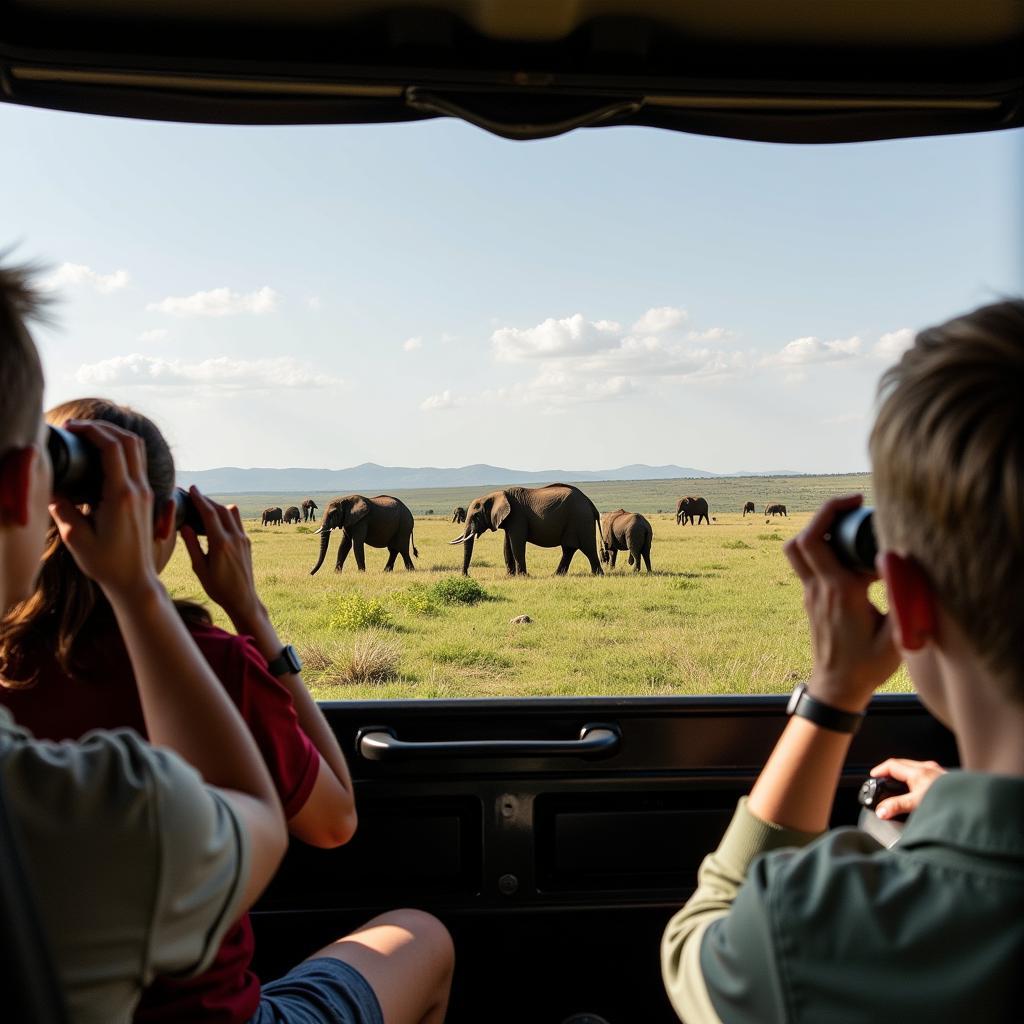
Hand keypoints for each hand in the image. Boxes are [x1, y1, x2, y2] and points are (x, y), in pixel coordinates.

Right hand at [49, 420, 160, 602]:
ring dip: (115, 435)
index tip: (72, 428)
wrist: (134, 579)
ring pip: (137, 449)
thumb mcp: (76, 537)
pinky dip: (122, 449)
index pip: (112, 448)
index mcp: (122, 495)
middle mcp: (138, 490)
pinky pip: (138, 462)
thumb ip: (62, 508)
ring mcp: (146, 492)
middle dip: (103, 427)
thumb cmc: (105, 562)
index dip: (92, 431)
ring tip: (89, 434)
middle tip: (78, 427)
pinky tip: (103, 453)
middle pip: (128, 441)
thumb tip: (50, 487)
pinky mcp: (146, 497)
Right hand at [180, 488, 263, 629]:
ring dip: (218, 505)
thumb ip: (192, 545)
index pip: (209, 514)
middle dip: (207, 500)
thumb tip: (184, 525)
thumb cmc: (217, 588)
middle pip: (221, 509)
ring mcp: (243, 539)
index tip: (191, 489)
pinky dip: (226, 514)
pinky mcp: (247, 542)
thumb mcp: (199, 568)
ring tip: (204, 505)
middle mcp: (235, 538)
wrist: (243, 599)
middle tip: (194, 494)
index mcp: (221, 544)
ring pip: (231, 513)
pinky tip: (217, 518)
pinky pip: (237, 521)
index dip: (200, 499)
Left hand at [784, 494, 899, 711]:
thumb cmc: (868, 664)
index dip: (837, 514)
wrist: (838, 687)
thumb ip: (903, 601)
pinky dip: (821, 550)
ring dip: (815, 531)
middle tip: (851, 506)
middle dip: (822, 513)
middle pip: (802, 538)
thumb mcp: (897, 637)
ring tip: (845, 525)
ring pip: (796, 551)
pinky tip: (848, 554)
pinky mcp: (812, 600)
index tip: (861, 503)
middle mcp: (819, 588)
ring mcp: (811, 594)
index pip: (821, 539)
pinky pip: (806, 565)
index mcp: (839, 590)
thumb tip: (901, 562)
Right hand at [870, 758, 945, 818]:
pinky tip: (922, 790)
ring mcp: (938, 773)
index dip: (880, 770)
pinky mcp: (947, 780)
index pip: (892, 764)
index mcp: (918, 772)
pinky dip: (919, 779)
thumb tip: (881, 811)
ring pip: (916, 768)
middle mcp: (928, 769)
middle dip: (891, 771)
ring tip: (902, 785)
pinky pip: (928, 774)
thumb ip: (897, 807)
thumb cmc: (949, 802)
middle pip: (903, 765)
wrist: (974, 805)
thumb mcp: (917, 805)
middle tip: (884, 780)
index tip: (873, 776)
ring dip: (906, 774)